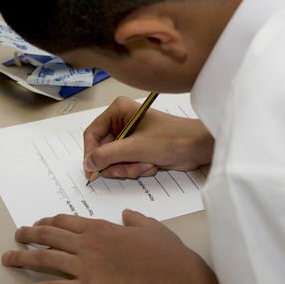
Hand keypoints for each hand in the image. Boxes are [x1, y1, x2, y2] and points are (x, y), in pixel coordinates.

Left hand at [2, 210, 197, 283]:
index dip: (48, 221)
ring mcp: (83, 266)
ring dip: (22, 257)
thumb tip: (127, 213)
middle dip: (30, 234)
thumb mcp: (150, 225)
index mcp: (101, 227)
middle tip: (19, 234)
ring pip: (43, 259)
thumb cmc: (163, 251)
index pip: (65, 221)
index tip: (40, 223)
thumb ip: (135, 218)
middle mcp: (86, 243)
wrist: (171, 276)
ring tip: (8, 257)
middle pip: (49, 235)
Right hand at [83, 96, 213, 178]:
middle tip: (127, 170)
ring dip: (129, 168)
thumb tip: (87, 164)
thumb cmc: (169, 140)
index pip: (93, 134)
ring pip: (115, 160)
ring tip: (146, 164)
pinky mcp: (139, 149)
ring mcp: (130, 136)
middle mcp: (122, 121)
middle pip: (103, 150)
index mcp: (118, 111)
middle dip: (117, 164)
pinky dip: (138, 168)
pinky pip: (127, 164)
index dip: (90, 154)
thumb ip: (107, 155)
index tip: (92, 172)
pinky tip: (152, 165)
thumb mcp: (135, 148)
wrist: (197, 147)